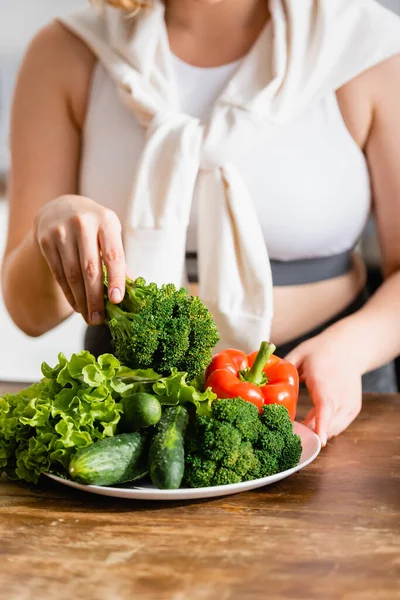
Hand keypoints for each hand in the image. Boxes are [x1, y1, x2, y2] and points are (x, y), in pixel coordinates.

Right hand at [34, 195, 125, 323]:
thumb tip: (132, 291)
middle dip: (95, 297)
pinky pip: (59, 273)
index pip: (113, 255)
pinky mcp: (46, 240)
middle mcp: (83, 224)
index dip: (116, 279)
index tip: (117, 300)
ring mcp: (62, 231)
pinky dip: (69, 293)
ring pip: (72, 274)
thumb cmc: (94, 227)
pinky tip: (77, 305)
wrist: (61, 207)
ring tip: (89, 317)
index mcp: (106, 221)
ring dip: (81, 300)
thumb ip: (119, 260)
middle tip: (99, 319)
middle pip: (90, 268)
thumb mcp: (110, 234)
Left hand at [285, 329, 362, 445]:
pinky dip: (325, 429)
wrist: (348, 348)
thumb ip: (283, 369)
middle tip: (287, 431)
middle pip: (327, 424)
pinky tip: (311, 423)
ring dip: (316, 432)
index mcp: (324, 381)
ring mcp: (350, 404)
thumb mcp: (300, 354)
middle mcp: (341, 395)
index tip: (318, 440)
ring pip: (333, 430)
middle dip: (308, 433)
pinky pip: (338, 427)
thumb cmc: (321, 351)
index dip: (321, 424)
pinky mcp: (353, 410)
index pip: (326, 406)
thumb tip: (262, 378)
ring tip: (298, 426)